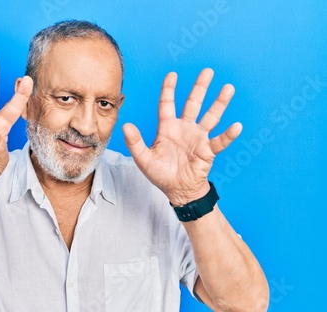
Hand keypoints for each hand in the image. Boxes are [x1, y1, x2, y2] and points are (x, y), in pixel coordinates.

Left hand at [123, 69, 241, 204]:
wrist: (177, 190)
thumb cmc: (160, 173)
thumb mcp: (143, 158)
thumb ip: (134, 142)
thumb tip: (126, 126)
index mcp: (168, 128)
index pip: (167, 104)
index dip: (169, 90)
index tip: (172, 74)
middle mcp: (184, 129)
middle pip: (193, 104)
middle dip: (200, 87)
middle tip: (207, 71)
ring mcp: (198, 138)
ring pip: (210, 117)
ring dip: (219, 103)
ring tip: (228, 88)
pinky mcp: (207, 151)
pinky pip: (219, 141)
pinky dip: (228, 135)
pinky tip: (236, 126)